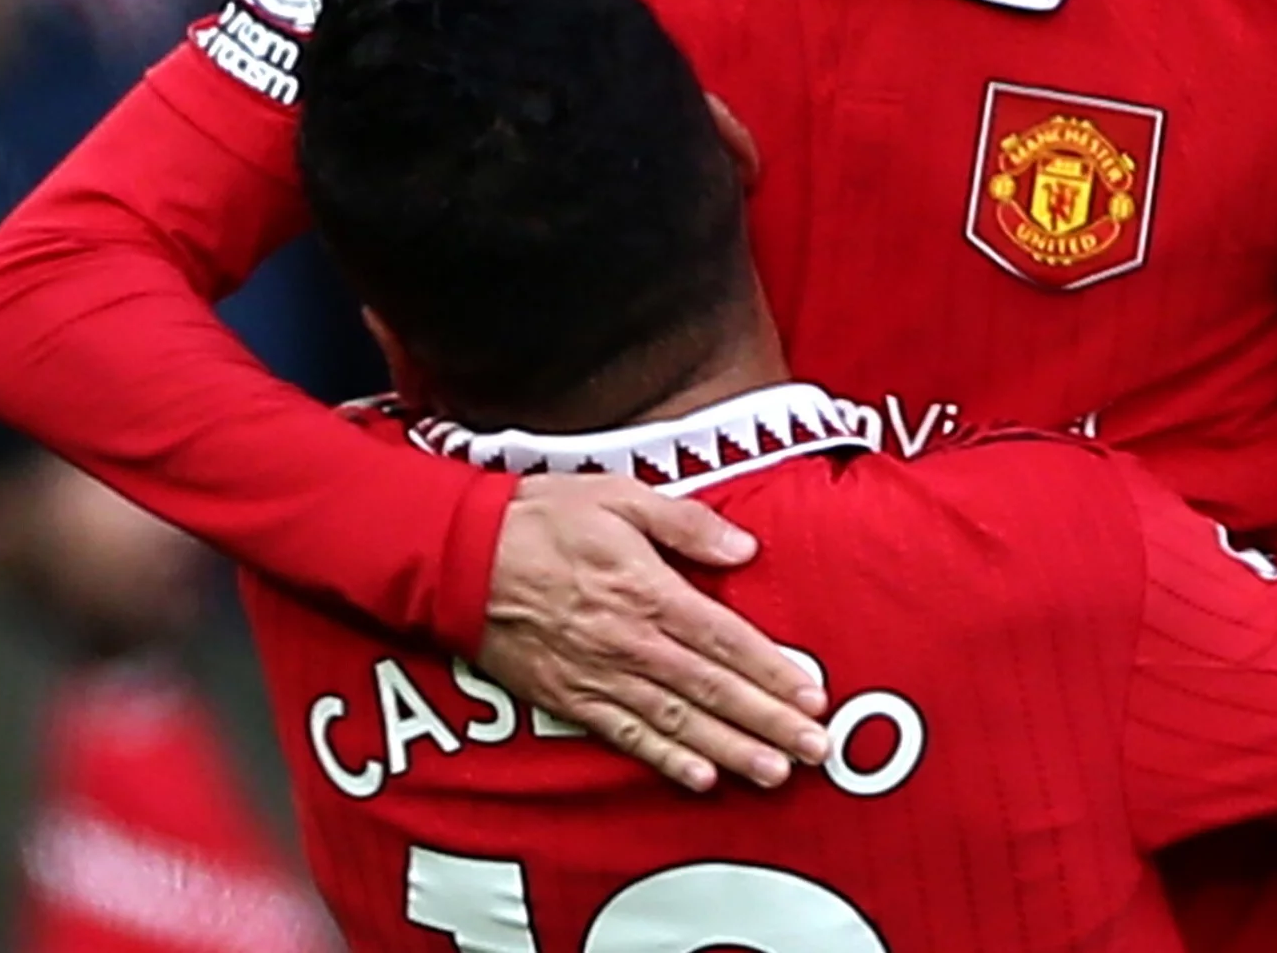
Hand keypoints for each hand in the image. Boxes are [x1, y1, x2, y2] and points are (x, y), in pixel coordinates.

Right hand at [476, 474, 830, 791]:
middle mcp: (632, 643)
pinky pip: (625, 737)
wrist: (459, 558)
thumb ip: (686, 524)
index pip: (728, 640)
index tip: (814, 695)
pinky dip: (664, 761)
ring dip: (731, 750)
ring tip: (775, 773)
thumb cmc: (541, 518)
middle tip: (817, 749)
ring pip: (678, 722)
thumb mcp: (619, 495)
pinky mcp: (570, 699)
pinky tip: (699, 780)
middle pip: (713, 690)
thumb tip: (744, 549)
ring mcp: (600, 676)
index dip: (773, 670)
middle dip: (770, 722)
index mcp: (650, 591)